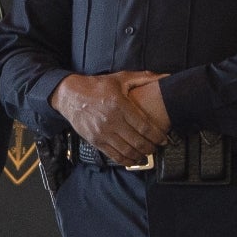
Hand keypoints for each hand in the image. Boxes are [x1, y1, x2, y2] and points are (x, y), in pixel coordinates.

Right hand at [50, 71, 169, 165]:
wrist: (70, 95)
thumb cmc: (97, 86)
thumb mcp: (120, 78)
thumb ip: (144, 77)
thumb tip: (165, 76)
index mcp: (120, 105)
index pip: (144, 126)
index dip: (157, 136)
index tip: (164, 139)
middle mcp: (111, 121)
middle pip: (137, 141)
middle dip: (151, 147)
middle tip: (158, 147)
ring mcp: (102, 133)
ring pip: (126, 150)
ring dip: (140, 155)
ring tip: (148, 154)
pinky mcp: (95, 141)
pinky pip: (113, 155)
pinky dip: (126, 160)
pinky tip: (134, 160)